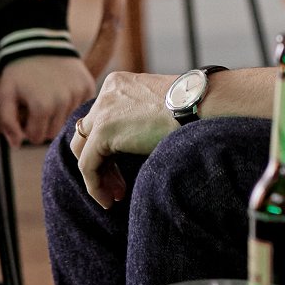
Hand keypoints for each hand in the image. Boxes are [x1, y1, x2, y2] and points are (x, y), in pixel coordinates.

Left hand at [0, 53, 94, 146]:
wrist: (40, 42)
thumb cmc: (19, 72)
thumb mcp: (5, 95)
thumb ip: (7, 123)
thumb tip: (17, 145)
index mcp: (42, 107)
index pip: (36, 138)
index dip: (28, 129)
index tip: (25, 115)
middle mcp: (63, 102)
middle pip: (53, 132)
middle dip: (43, 124)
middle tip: (37, 106)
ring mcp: (78, 93)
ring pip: (67, 121)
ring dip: (58, 114)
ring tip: (50, 96)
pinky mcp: (88, 86)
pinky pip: (81, 108)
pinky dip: (72, 104)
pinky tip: (63, 91)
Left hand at [70, 70, 179, 208]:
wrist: (200, 105)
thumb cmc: (191, 107)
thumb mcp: (156, 106)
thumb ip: (137, 117)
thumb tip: (131, 142)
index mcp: (118, 84)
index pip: (100, 120)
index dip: (108, 148)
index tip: (122, 170)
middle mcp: (105, 93)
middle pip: (88, 135)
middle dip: (102, 163)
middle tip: (118, 186)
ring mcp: (102, 111)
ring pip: (84, 151)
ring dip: (98, 177)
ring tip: (115, 196)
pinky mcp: (103, 131)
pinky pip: (88, 165)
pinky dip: (95, 185)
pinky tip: (109, 200)